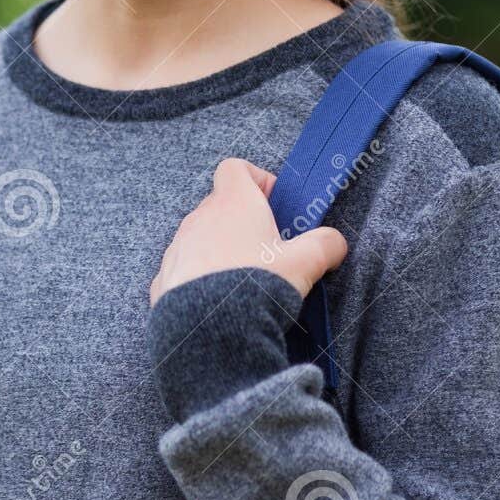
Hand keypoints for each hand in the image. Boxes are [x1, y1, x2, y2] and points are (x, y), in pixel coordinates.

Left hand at [148, 157, 348, 307]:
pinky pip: (185, 270)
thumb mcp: (305, 263)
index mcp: (232, 203)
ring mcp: (178, 249)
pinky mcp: (164, 280)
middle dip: (244, 223)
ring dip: (221, 251)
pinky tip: (219, 303)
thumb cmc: (256, 285)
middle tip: (268, 251)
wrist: (210, 332)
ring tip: (244, 282)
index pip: (236, 168)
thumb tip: (335, 243)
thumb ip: (325, 245)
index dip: (258, 180)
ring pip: (201, 238)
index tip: (275, 205)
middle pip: (221, 206)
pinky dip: (201, 279)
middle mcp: (199, 219)